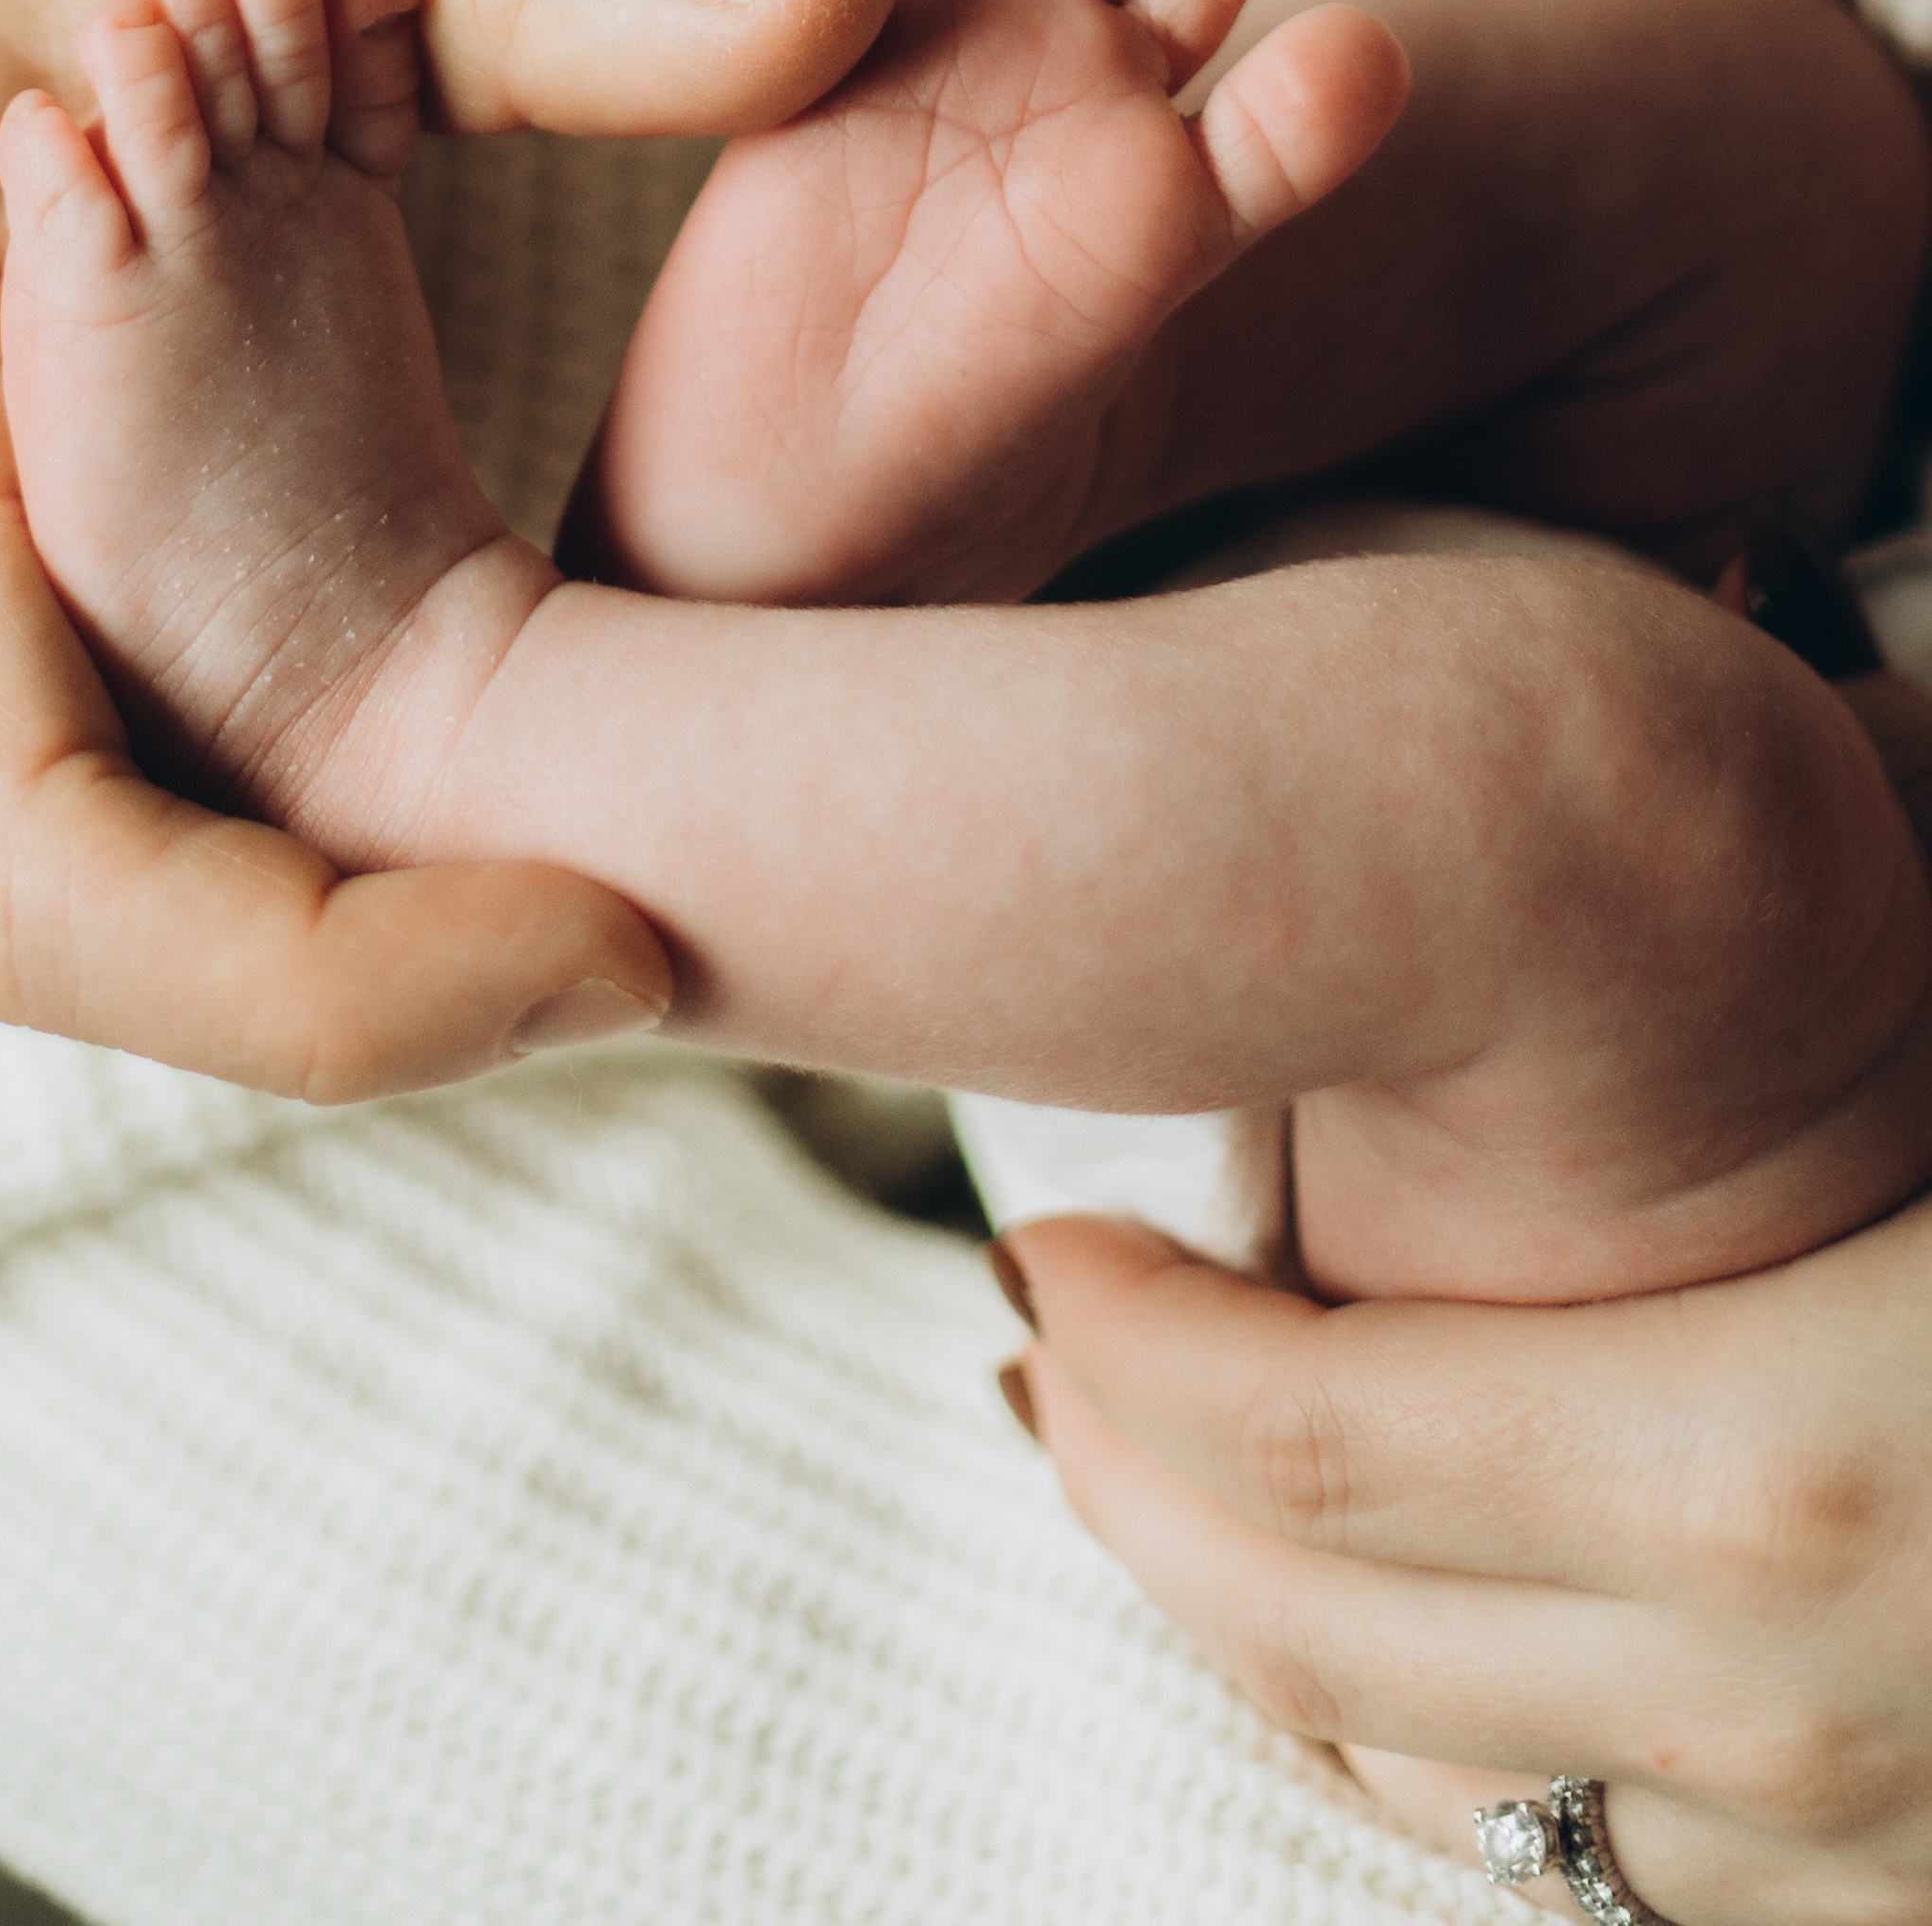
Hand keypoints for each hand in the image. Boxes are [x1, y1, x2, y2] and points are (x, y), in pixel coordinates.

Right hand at [0, 0, 896, 1094]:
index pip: (55, 889)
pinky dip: (348, 724)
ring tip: (664, 842)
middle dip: (412, 955)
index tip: (628, 948)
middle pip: (131, 917)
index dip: (345, 982)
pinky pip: (159, 712)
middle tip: (703, 925)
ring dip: (395, 853)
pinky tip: (546, 693)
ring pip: (154, 836)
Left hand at [998, 1200, 1931, 1924]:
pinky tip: (1382, 1623)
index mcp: (1741, 1477)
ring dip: (1241, 1619)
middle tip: (1043, 1344)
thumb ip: (1657, 1193)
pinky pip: (1568, 1856)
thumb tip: (1419, 1050)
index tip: (1050, 1240)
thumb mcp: (1896, 1195)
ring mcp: (1800, 1843)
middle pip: (1297, 1621)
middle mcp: (1738, 1694)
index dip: (1129, 1334)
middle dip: (1117, 1473)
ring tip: (1166, 1471)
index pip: (1304, 1432)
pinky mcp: (1863, 1923)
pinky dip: (1420, 1738)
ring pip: (1398, 1769)